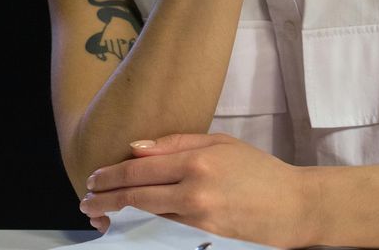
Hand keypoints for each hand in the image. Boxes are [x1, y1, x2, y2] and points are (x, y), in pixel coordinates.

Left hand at [80, 132, 316, 247]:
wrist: (292, 205)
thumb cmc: (259, 170)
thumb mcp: (222, 143)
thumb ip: (177, 143)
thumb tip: (135, 149)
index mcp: (198, 160)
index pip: (140, 168)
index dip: (111, 175)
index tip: (94, 178)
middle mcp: (193, 189)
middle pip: (135, 195)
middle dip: (104, 198)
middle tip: (86, 198)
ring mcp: (197, 216)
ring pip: (145, 215)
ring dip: (117, 215)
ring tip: (99, 213)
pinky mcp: (202, 235)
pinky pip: (163, 228)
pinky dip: (141, 225)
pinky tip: (128, 224)